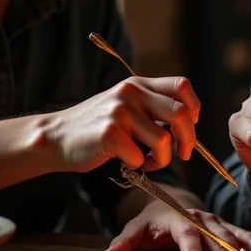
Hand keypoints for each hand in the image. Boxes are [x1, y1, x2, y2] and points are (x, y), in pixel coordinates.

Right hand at [42, 76, 200, 173]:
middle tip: (183, 154)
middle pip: (180, 113)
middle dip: (188, 139)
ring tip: (148, 161)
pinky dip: (139, 166)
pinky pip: (140, 156)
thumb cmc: (97, 127)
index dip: (194, 107)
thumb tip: (188, 125)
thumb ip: (152, 107)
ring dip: (162, 159)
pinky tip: (128, 163)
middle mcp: (131, 93)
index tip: (191, 125)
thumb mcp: (125, 105)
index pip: (182, 85)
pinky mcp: (110, 133)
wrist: (56, 137)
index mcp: (138, 84)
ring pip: (163, 140)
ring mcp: (120, 112)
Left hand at [100, 201, 250, 250]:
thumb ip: (123, 243)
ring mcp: (214, 220)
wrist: (170, 200)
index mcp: (177, 218)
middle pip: (213, 237)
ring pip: (231, 234)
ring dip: (244, 249)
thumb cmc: (151, 221)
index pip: (186, 236)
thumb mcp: (134, 229)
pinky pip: (242, 233)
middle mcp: (199, 217)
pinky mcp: (226, 226)